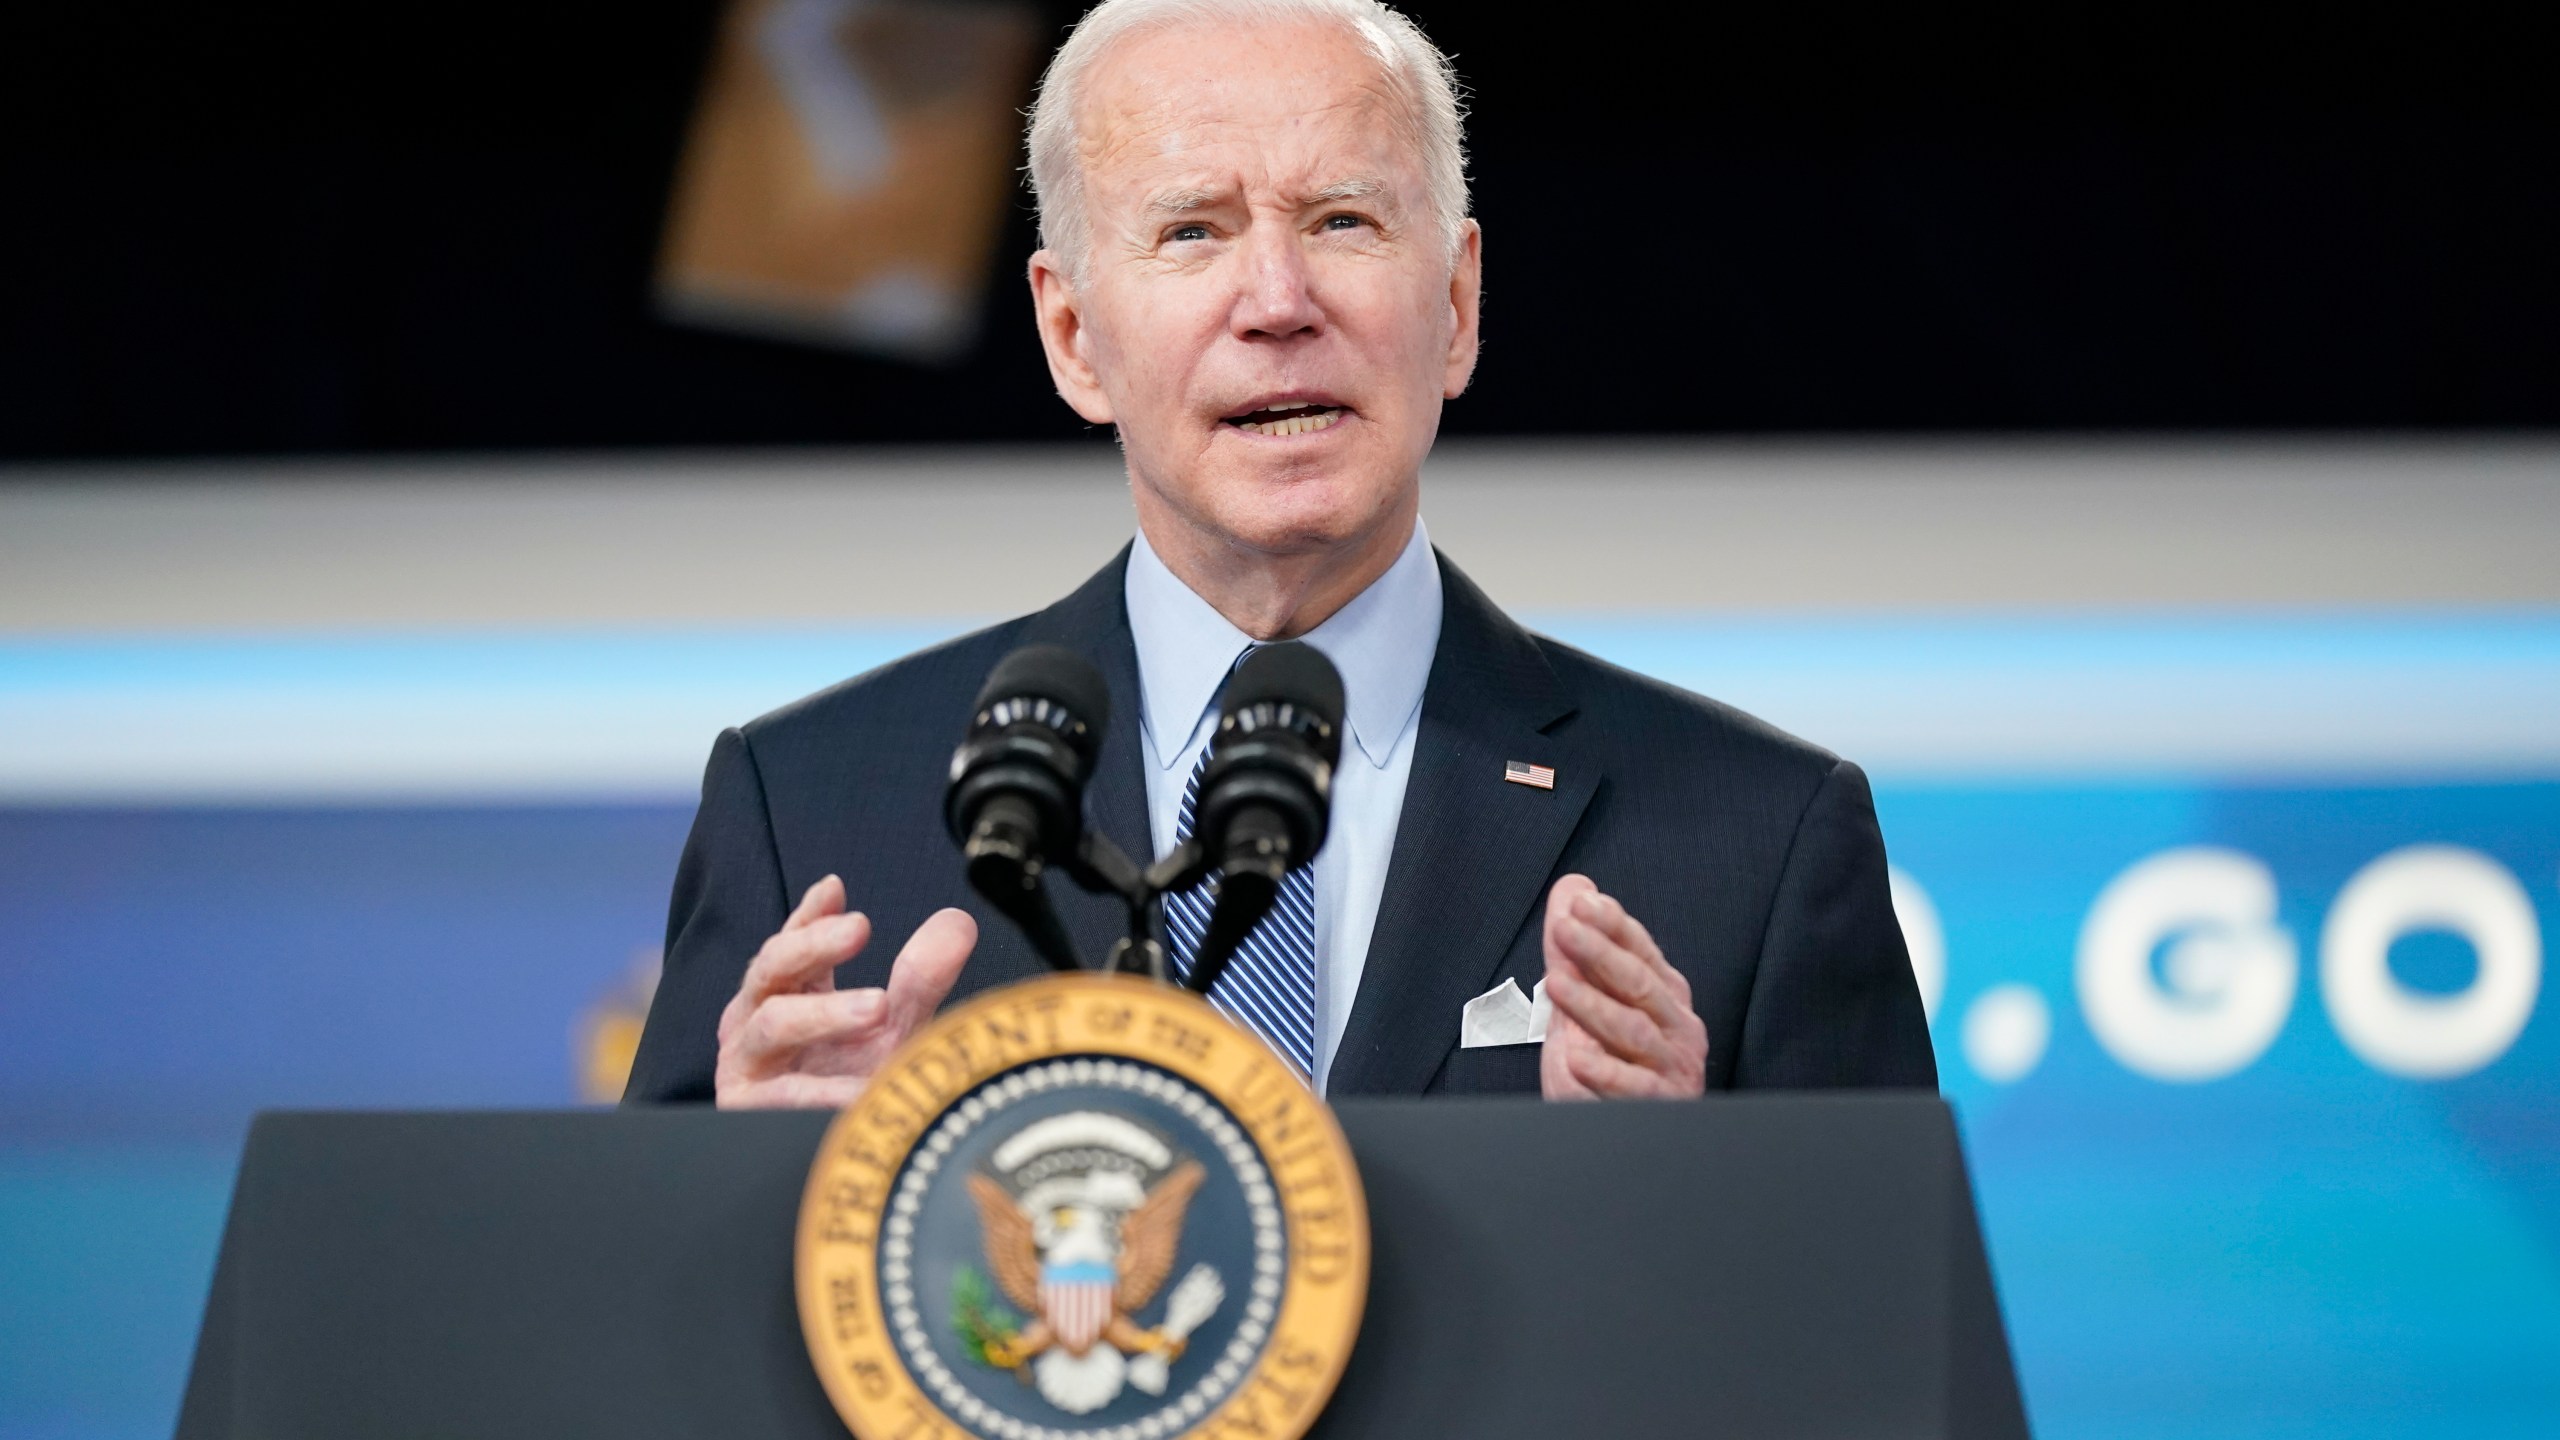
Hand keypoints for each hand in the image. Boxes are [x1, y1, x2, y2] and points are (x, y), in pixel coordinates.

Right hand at [715, 874, 976, 1108]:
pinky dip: (820, 1090)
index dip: (809, 916)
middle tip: (860, 928)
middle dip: (813, 943)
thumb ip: (921, 978)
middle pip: (771, 968)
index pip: (791, 945)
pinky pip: (780, 1094)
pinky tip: (857, 1088)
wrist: (846, 1164)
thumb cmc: (858, 1090)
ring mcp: (747, 1067)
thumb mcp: (895, 1029)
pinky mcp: (748, 1112)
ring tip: (878, 1008)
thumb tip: (957, 922)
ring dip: (824, 1011)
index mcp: (788, 997)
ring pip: (773, 1023)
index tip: (836, 888)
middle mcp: (758, 1025)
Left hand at [1539, 874, 1707, 1098]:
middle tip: (1564, 928)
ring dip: (1593, 1005)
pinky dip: (1606, 1073)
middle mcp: (1675, 1026)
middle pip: (1638, 983)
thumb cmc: (1607, 1066)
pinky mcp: (1661, 1104)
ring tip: (1555, 984)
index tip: (1580, 902)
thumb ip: (1577, 952)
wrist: (1620, 1132)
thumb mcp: (1584, 1005)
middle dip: (1599, 952)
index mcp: (1663, 996)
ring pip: (1634, 1030)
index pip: (1639, 950)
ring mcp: (1671, 1066)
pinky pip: (1635, 1087)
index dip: (1612, 925)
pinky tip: (1577, 1059)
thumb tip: (1573, 888)